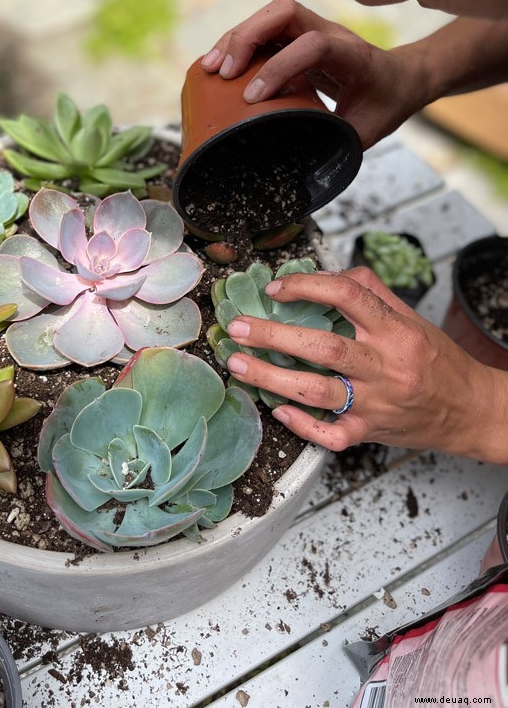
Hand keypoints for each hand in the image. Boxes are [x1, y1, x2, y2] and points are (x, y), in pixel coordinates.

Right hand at [200, 0, 428, 148]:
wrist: (401, 77)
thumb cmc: (385, 104)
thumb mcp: (366, 131)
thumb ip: (334, 143)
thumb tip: (298, 169)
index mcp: (353, 56)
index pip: (314, 46)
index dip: (280, 67)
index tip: (254, 98)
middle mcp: (331, 32)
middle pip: (284, 11)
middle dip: (247, 37)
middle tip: (224, 73)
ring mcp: (313, 27)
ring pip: (269, 14)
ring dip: (235, 37)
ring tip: (209, 67)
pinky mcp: (297, 34)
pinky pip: (263, 27)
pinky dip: (237, 43)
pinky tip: (219, 65)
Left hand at [224, 266, 507, 461]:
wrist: (471, 410)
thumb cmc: (437, 361)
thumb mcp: (412, 318)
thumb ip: (372, 292)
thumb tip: (330, 272)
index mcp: (396, 331)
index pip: (348, 297)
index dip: (307, 287)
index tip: (276, 288)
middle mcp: (385, 367)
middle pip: (323, 348)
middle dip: (273, 336)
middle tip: (237, 327)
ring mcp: (376, 404)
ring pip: (316, 392)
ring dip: (271, 378)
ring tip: (239, 364)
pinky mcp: (370, 433)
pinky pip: (330, 435)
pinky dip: (302, 424)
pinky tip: (278, 410)